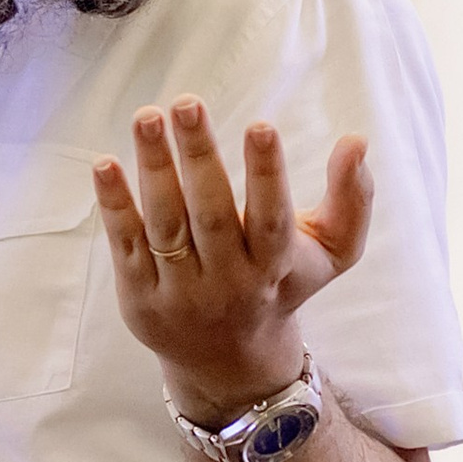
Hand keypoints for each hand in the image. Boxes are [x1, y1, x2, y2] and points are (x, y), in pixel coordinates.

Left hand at [94, 99, 371, 419]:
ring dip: (154, 169)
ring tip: (147, 117)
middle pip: (210, 215)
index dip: (267, 174)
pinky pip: (125, 243)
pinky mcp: (139, 294)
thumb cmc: (283, 283)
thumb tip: (357, 140)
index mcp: (274, 267)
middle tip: (187, 102)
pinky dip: (114, 204)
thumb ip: (353, 198)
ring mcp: (179, 290)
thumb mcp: (333, 252)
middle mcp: (227, 282)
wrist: (228, 359)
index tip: (261, 125)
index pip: (272, 219)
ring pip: (165, 225)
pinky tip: (105, 163)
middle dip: (199, 156)